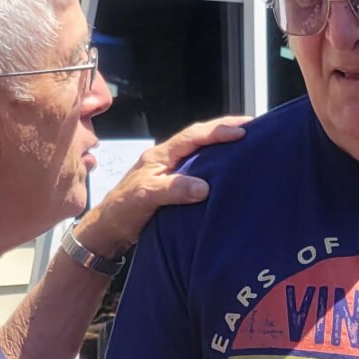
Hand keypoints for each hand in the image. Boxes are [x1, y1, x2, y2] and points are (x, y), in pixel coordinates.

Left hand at [72, 115, 249, 260]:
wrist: (107, 231)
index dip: (217, 131)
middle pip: (199, 137)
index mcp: (159, 156)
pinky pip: (198, 169)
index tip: (241, 130)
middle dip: (224, 129)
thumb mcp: (145, 198)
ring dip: (220, 145)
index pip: (192, 136)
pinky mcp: (172, 186)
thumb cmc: (121, 213)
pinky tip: (227, 170)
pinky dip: (215, 164)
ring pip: (199, 152)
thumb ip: (173, 190)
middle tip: (252, 127)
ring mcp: (169, 172)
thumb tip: (204, 187)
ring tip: (246, 142)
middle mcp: (165, 159)